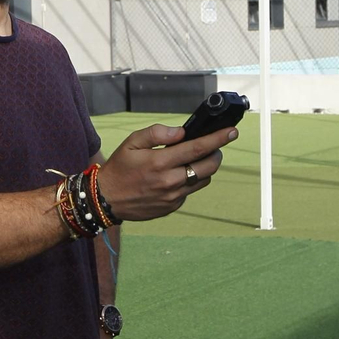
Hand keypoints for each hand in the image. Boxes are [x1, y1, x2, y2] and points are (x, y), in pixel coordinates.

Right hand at [97, 123, 237, 221]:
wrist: (107, 199)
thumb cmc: (120, 167)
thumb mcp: (132, 142)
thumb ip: (157, 134)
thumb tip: (181, 132)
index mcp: (160, 162)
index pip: (198, 148)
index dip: (218, 138)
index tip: (232, 131)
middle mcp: (170, 181)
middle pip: (209, 166)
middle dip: (216, 153)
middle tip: (212, 146)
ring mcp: (173, 197)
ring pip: (203, 179)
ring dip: (204, 167)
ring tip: (191, 160)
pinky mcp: (172, 207)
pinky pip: (189, 191)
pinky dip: (188, 180)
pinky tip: (175, 176)